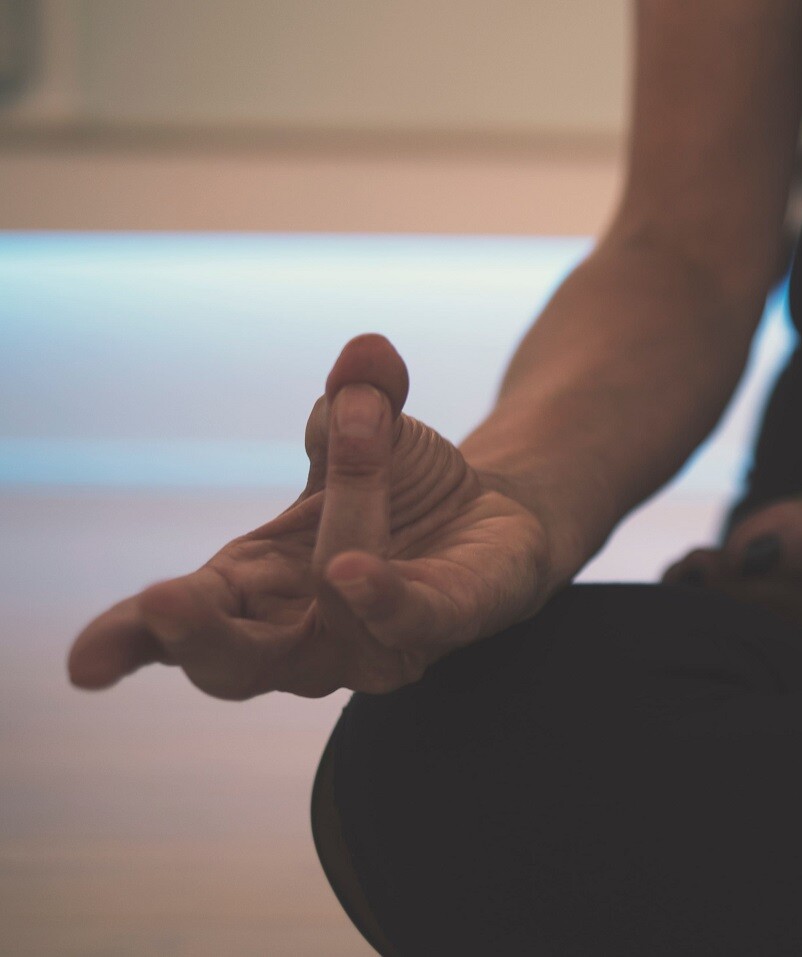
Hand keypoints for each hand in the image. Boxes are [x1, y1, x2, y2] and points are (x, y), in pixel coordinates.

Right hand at [68, 334, 554, 698]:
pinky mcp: (448, 625)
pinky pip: (412, 623)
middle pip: (236, 666)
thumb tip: (368, 352)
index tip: (84, 664)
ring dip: (342, 524)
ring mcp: (374, 642)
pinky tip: (358, 571)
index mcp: (251, 588)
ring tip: (358, 437)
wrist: (492, 515)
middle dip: (199, 638)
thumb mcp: (365, 426)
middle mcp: (304, 635)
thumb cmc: (396, 488)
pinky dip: (385, 599)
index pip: (173, 628)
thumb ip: (358, 395)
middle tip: (164, 601)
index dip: (127, 641)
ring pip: (336, 620)